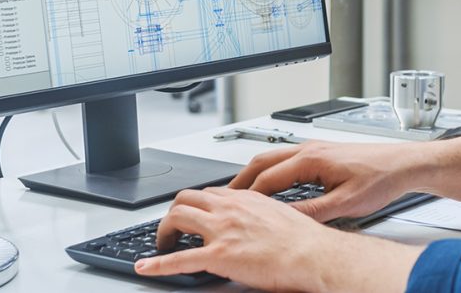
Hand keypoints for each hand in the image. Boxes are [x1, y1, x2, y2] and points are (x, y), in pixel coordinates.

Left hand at [135, 187, 422, 292]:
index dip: (196, 204)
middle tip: (172, 228)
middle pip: (187, 198)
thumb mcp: (280, 214)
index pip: (209, 193)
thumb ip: (260, 214)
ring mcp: (223, 230)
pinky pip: (179, 259)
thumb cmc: (305, 240)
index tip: (192, 214)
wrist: (315, 254)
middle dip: (173, 212)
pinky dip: (157, 265)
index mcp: (246, 198)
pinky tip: (145, 268)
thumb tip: (255, 224)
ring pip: (178, 217)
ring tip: (160, 244)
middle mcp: (230, 208)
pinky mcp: (220, 255)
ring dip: (163, 231)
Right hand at [229, 140, 422, 222]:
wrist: (403, 163)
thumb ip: (312, 212)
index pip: (267, 178)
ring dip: (254, 174)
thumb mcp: (344, 204)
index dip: (246, 195)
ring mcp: (314, 148)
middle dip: (240, 180)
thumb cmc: (381, 178)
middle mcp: (309, 149)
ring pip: (272, 158)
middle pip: (262, 162)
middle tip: (223, 199)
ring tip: (240, 194)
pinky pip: (286, 160)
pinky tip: (270, 186)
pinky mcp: (321, 152)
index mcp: (311, 159)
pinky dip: (270, 172)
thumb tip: (285, 221)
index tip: (231, 208)